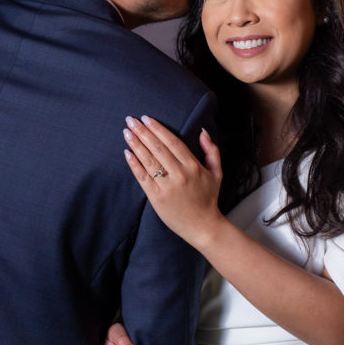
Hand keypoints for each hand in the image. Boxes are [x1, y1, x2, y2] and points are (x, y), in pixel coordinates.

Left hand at [123, 116, 224, 248]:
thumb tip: (203, 132)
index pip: (172, 142)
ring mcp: (167, 186)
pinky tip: (127, 153)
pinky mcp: (157, 198)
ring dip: (136, 144)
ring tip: (126, 132)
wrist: (202, 226)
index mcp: (193, 166)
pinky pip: (143, 178)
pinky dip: (134, 164)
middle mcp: (180, 174)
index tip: (147, 118)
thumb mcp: (216, 172)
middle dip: (143, 132)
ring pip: (149, 161)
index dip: (158, 129)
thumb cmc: (208, 198)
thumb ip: (211, 150)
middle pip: (158, 148)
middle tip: (131, 120)